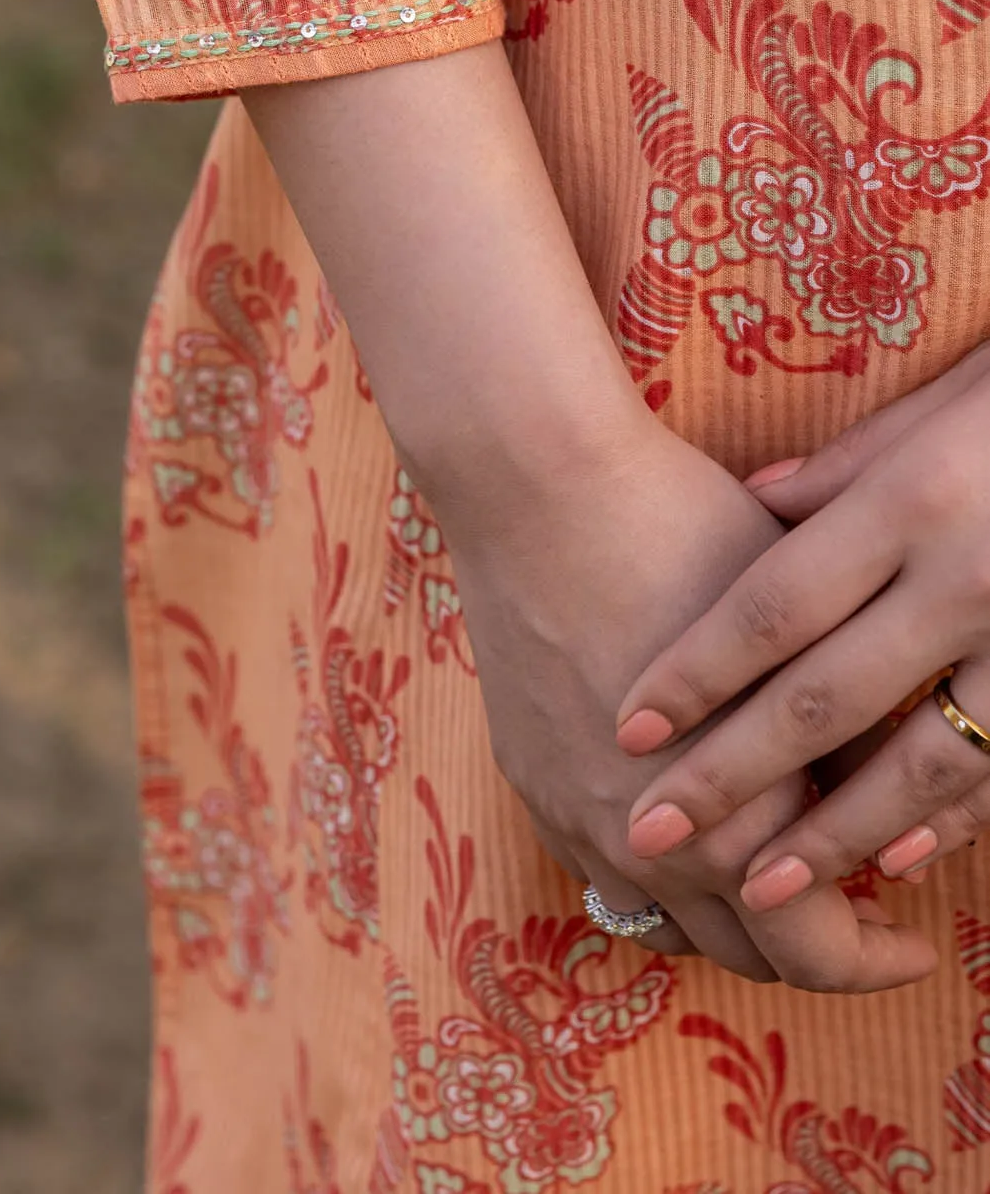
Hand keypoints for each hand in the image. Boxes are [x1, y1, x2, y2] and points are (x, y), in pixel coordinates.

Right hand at [430, 409, 936, 991]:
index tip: (911, 939)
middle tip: (855, 912)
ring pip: (667, 927)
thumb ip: (851, 740)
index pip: (819, 950)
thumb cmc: (686, 533)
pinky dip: (652, 877)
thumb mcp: (805, 635)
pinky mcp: (533, 782)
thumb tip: (892, 793)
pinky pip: (600, 874)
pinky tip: (683, 831)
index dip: (879, 957)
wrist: (540, 488)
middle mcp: (650, 845)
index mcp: (735, 817)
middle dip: (813, 948)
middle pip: (747, 957)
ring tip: (769, 874)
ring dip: (727, 918)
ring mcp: (580, 818)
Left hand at [613, 342, 989, 918]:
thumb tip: (761, 504)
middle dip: (731, 777)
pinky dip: (954, 820)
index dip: (697, 674)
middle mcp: (965, 579)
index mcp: (912, 502)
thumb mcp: (940, 406)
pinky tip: (897, 861)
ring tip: (759, 887)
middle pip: (825, 696)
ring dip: (836, 835)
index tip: (628, 729)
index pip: (775, 604)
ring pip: (921, 760)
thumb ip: (847, 468)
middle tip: (652, 833)